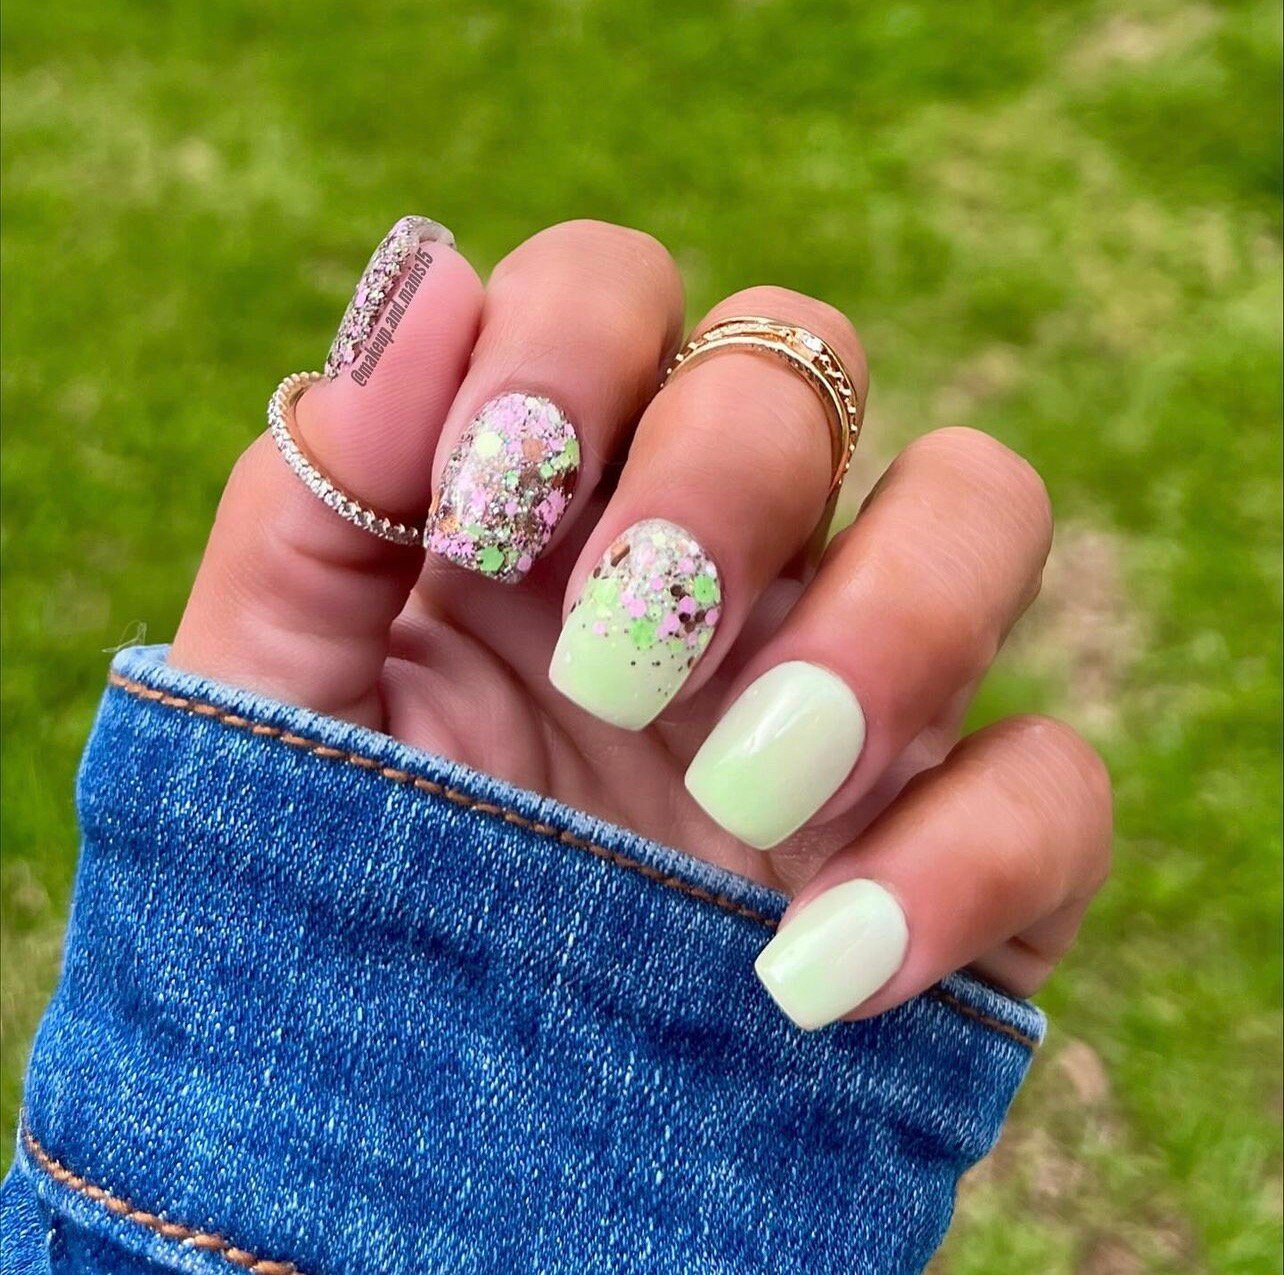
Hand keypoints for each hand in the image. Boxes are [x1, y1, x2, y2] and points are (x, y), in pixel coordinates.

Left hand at [171, 218, 1110, 1029]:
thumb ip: (312, 507)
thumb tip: (427, 278)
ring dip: (888, 621)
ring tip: (743, 794)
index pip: (613, 291)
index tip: (485, 503)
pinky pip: (1053, 784)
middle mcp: (718, 563)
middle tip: (611, 655)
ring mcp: (853, 692)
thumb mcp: (279, 709)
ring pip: (983, 505)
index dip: (569, 344)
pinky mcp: (958, 848)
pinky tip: (813, 974)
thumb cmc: (331, 911)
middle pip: (804, 362)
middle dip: (719, 477)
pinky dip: (964, 861)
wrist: (412, 1158)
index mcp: (551, 504)